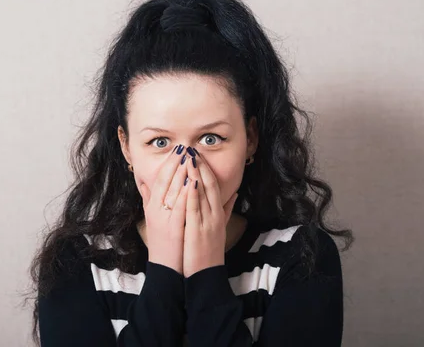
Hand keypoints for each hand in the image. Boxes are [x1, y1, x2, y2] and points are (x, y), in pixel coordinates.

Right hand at [137, 145, 189, 274]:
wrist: (166, 269)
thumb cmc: (162, 244)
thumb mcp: (152, 219)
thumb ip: (148, 200)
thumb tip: (143, 182)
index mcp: (152, 207)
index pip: (159, 179)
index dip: (168, 163)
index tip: (177, 149)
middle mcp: (156, 210)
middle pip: (165, 181)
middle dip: (175, 162)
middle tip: (184, 146)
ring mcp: (164, 219)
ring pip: (172, 190)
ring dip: (181, 172)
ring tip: (189, 157)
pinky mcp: (173, 229)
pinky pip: (180, 207)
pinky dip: (186, 194)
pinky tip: (193, 182)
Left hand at [183, 147, 237, 276]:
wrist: (206, 275)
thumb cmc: (210, 250)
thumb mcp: (221, 227)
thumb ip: (227, 209)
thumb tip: (235, 193)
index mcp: (218, 213)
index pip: (213, 186)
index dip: (205, 169)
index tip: (197, 154)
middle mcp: (214, 215)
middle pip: (208, 185)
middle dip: (200, 166)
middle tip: (192, 149)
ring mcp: (207, 222)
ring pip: (202, 194)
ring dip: (195, 175)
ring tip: (188, 158)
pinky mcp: (197, 230)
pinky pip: (195, 209)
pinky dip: (192, 194)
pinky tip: (188, 181)